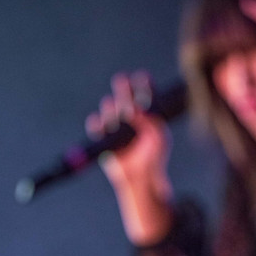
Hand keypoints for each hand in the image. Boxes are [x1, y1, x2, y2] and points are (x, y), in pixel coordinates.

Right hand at [85, 71, 174, 244]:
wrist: (141, 178)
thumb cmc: (154, 158)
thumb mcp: (159, 138)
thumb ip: (151, 122)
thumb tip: (136, 109)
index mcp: (147, 115)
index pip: (145, 95)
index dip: (143, 84)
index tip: (142, 76)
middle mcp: (131, 118)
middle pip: (125, 98)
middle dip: (123, 88)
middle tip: (122, 80)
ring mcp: (117, 127)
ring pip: (109, 109)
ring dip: (110, 106)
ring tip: (112, 106)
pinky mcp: (105, 139)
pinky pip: (96, 127)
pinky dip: (96, 123)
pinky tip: (99, 121)